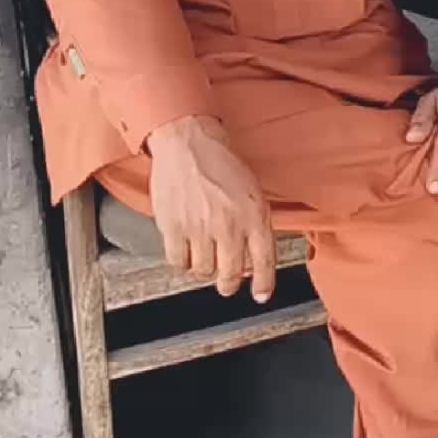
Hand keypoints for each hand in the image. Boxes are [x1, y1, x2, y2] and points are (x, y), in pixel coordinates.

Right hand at [147, 115, 275, 302]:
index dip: (263, 283)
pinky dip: (182, 261)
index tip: (260, 295)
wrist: (189, 142)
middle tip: (226, 283)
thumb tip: (251, 260)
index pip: (264, 261)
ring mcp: (201, 228)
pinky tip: (185, 249)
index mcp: (254, 215)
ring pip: (203, 270)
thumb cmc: (220, 162)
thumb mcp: (252, 191)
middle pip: (230, 273)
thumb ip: (255, 224)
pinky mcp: (174, 228)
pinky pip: (178, 262)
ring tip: (203, 254)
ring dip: (204, 267)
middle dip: (229, 284)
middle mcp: (229, 225)